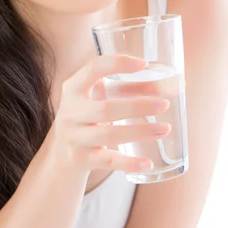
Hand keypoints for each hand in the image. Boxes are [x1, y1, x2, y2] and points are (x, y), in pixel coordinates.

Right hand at [48, 54, 170, 174]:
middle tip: (164, 104)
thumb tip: (165, 88)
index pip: (93, 69)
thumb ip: (127, 90)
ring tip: (164, 129)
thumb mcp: (98, 98)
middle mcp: (70, 112)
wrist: (62, 152)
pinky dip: (129, 163)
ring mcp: (74, 137)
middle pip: (105, 109)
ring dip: (140, 132)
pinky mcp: (81, 159)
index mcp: (73, 88)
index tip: (144, 64)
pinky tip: (148, 163)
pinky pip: (108, 161)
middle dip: (137, 106)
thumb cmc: (88, 115)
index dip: (118, 64)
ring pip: (109, 135)